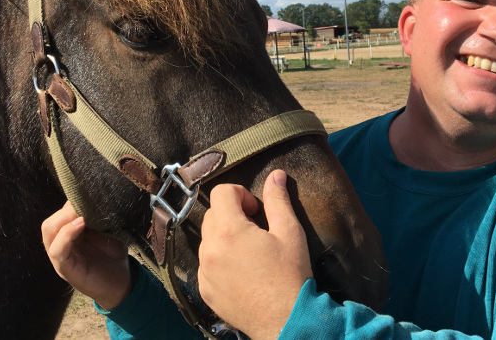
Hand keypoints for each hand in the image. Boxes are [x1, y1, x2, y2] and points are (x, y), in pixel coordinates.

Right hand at [41, 201, 132, 309]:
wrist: (123, 282)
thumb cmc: (112, 257)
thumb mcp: (103, 232)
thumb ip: (94, 218)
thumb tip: (91, 197)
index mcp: (68, 237)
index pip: (59, 215)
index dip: (69, 203)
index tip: (85, 193)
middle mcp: (60, 247)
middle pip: (50, 223)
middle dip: (65, 210)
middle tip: (82, 203)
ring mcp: (61, 259)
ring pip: (49, 233)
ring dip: (65, 219)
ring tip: (82, 213)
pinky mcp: (66, 270)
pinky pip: (58, 250)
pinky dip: (66, 235)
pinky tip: (81, 224)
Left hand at [198, 170, 312, 339]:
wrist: (286, 321)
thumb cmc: (291, 276)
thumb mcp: (290, 232)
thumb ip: (278, 200)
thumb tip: (276, 175)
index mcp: (229, 230)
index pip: (220, 192)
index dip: (240, 194)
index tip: (256, 210)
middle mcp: (210, 250)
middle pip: (212, 215)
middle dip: (232, 214)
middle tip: (256, 229)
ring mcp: (205, 272)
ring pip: (208, 240)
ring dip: (225, 238)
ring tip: (250, 252)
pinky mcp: (205, 290)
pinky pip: (207, 265)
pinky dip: (220, 261)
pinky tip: (243, 272)